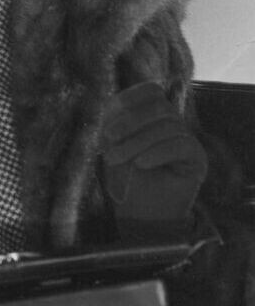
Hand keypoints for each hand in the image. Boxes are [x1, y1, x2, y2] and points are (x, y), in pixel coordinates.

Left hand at [100, 81, 206, 240]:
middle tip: (108, 138)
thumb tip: (114, 103)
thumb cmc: (124, 178)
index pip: (151, 92)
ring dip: (137, 142)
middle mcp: (173, 125)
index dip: (132, 96)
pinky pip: (180, 145)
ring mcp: (187, 140)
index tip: (110, 109)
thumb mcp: (112, 146)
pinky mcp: (197, 159)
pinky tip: (141, 164)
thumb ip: (115, 123)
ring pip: (168, 126)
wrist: (140, 213)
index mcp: (152, 117)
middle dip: (130, 121)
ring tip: (116, 159)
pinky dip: (157, 152)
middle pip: (159, 107)